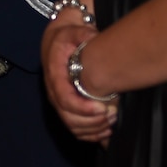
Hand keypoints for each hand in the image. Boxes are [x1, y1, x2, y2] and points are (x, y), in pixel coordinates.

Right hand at [41, 0, 115, 143]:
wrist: (57, 42)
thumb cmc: (67, 38)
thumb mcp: (73, 31)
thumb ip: (82, 33)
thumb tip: (91, 37)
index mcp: (55, 76)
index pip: (65, 99)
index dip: (83, 108)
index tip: (102, 108)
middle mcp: (54, 92)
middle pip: (69, 118)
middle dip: (92, 121)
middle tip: (112, 115)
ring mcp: (59, 102)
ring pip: (73, 126)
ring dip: (93, 129)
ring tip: (112, 122)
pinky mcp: (66, 108)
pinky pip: (76, 129)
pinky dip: (91, 135)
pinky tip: (106, 130)